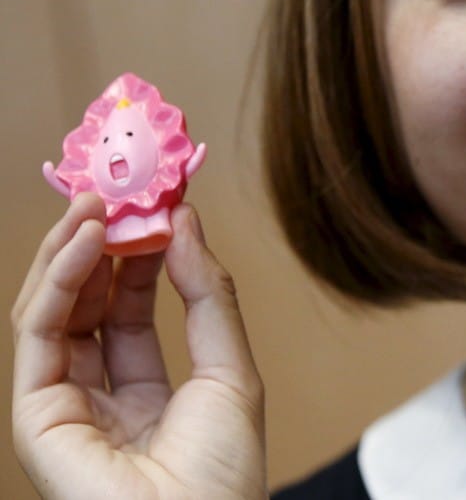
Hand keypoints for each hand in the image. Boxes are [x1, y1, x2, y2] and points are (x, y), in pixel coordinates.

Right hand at [12, 193, 265, 498]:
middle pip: (86, 304)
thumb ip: (207, 296)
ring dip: (72, 249)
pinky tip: (89, 238)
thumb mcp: (231, 369)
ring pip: (54, 310)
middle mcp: (100, 395)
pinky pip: (39, 332)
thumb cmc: (225, 474)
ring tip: (98, 199)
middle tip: (118, 189)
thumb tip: (186, 223)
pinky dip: (59, 280)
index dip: (140, 252)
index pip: (130, 306)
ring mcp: (65, 405)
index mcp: (147, 391)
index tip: (156, 202)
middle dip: (99, 243)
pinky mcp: (37, 415)